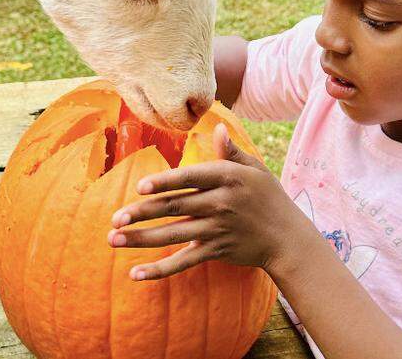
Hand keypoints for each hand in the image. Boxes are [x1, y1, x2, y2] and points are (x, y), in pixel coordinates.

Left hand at [107, 123, 294, 280]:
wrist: (287, 237)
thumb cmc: (268, 197)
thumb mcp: (255, 169)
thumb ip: (231, 151)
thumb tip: (216, 128)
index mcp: (226, 178)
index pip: (190, 179)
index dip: (165, 182)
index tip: (140, 187)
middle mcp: (220, 203)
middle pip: (175, 208)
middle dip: (142, 213)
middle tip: (114, 219)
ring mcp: (217, 229)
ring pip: (173, 235)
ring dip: (142, 239)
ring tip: (114, 240)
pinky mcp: (215, 251)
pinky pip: (184, 261)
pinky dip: (160, 270)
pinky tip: (136, 273)